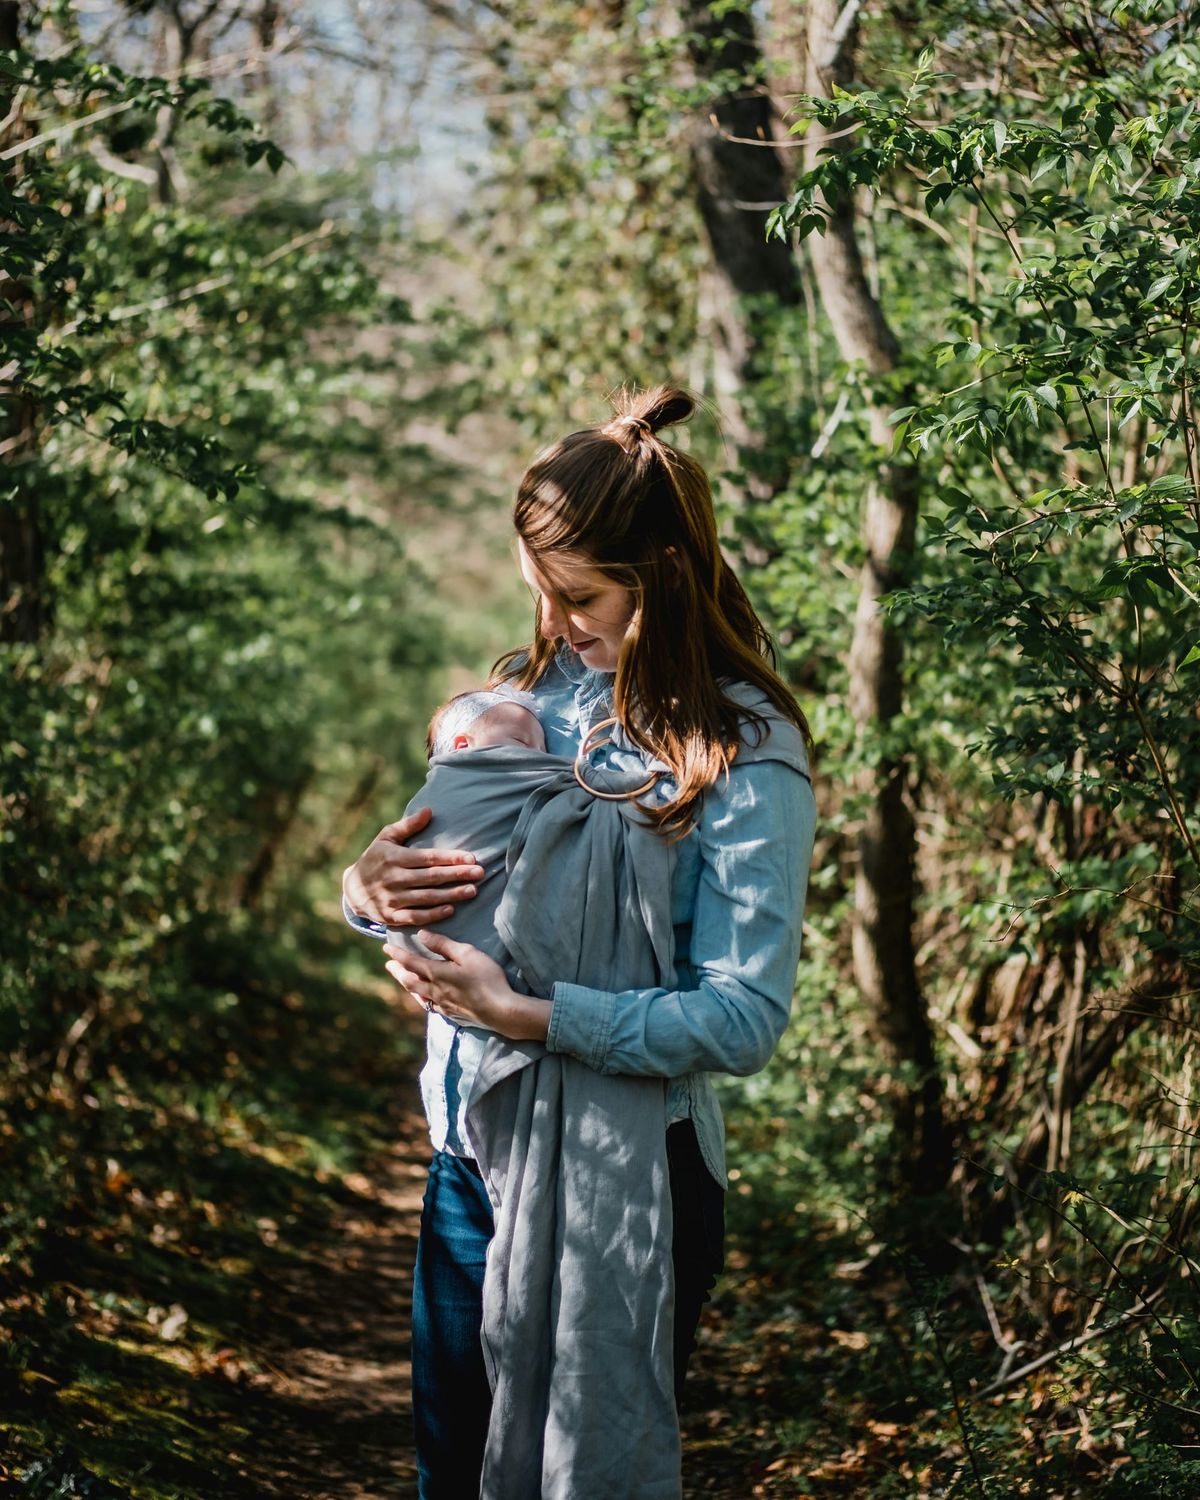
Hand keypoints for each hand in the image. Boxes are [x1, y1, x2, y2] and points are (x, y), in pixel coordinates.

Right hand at [342, 807, 484, 926]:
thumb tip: (429, 810)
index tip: (472, 857)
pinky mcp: (391, 916)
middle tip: (480, 873)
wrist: (352, 889)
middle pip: (431, 877)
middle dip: (457, 875)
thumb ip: (408, 825)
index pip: (428, 858)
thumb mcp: (386, 837)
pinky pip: (415, 917)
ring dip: (451, 895)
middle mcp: (393, 878)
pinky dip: (433, 915)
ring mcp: (392, 899)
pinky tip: (450, 909)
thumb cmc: (375, 858)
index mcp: (394, 858)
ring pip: (426, 898)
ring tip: (472, 891)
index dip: (450, 858)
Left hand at [383, 931, 550, 1042]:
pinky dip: (422, 999)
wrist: (500, 1011)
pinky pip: (430, 1006)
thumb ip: (443, 945)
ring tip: (402, 980)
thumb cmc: (486, 978)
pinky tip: (426, 999)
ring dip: (407, 985)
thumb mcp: (467, 954)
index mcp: (436, 974)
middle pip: (409, 980)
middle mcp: (434, 991)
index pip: (410, 962)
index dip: (397, 954)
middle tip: (388, 965)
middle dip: (397, 971)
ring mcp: (442, 1005)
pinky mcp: (452, 1014)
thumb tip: (422, 935)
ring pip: (418, 995)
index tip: (386, 948)